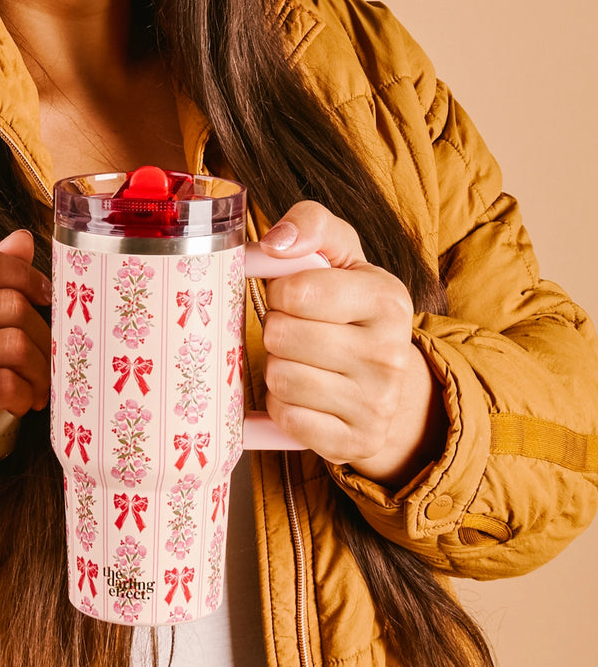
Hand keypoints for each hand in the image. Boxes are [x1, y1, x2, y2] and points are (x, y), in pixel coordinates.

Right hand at [0, 230, 50, 566]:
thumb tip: (23, 238)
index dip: (17, 271)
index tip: (45, 294)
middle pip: (5, 303)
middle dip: (39, 333)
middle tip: (43, 358)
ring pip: (13, 343)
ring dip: (38, 368)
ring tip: (36, 384)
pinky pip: (8, 382)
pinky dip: (25, 393)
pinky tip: (21, 402)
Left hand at [257, 202, 446, 488]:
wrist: (388, 384)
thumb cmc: (348, 307)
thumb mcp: (340, 255)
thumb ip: (311, 224)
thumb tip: (277, 241)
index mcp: (387, 299)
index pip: (295, 292)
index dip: (279, 292)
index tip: (293, 296)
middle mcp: (390, 354)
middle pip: (281, 336)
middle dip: (277, 330)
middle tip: (296, 332)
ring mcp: (376, 404)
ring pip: (280, 379)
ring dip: (277, 368)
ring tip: (300, 361)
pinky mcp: (354, 442)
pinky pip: (286, 419)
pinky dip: (282, 406)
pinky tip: (303, 395)